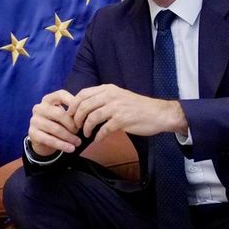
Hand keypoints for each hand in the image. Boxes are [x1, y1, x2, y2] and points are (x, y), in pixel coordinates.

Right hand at [28, 90, 82, 155]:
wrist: (42, 139)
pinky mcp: (32, 133)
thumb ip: (72, 112)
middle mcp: (39, 108)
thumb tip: (89, 115)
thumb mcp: (63, 115)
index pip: (61, 95)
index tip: (84, 112)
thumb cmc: (57, 124)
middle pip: (58, 113)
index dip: (73, 102)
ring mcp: (34, 120)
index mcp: (48, 99)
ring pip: (55, 128)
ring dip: (69, 137)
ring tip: (78, 142)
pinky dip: (62, 145)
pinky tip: (71, 149)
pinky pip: (49, 140)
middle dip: (72, 124)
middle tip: (80, 131)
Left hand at [68, 84, 187, 142]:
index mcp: (108, 89)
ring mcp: (116, 108)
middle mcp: (110, 96)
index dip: (73, 105)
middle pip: (84, 106)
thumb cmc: (137, 106)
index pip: (83, 94)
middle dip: (76, 118)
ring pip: (92, 118)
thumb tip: (84, 107)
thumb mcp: (119, 96)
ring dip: (86, 128)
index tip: (69, 114)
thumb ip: (103, 98)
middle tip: (75, 127)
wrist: (159, 113)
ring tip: (86, 134)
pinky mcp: (122, 120)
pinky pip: (104, 129)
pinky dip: (98, 136)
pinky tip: (98, 139)